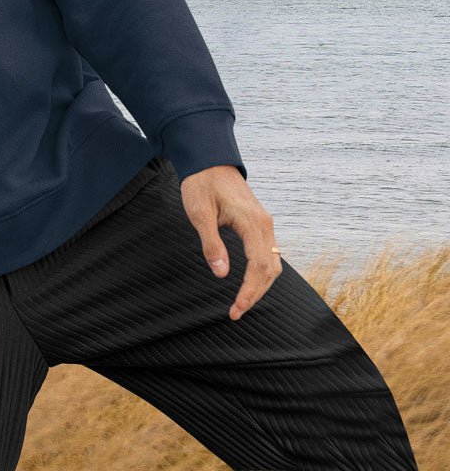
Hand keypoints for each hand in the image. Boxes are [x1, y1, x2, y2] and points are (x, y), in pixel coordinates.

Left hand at [179, 165, 281, 320]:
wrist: (209, 159)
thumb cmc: (201, 183)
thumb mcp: (199, 213)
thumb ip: (211, 243)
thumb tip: (221, 274)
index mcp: (252, 222)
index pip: (259, 266)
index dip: (249, 291)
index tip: (236, 309)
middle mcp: (265, 224)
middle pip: (270, 269)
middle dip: (255, 294)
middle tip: (235, 313)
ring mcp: (265, 223)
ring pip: (272, 263)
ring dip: (260, 285)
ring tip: (241, 303)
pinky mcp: (259, 222)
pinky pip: (268, 253)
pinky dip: (261, 272)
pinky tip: (248, 283)